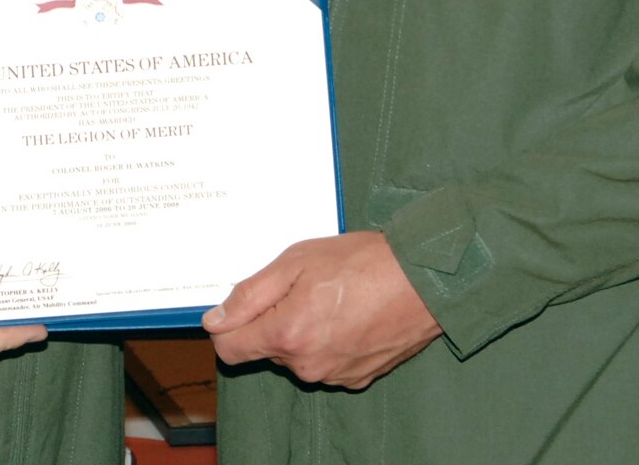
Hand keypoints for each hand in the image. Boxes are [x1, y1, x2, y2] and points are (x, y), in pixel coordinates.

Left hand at [201, 231, 440, 389]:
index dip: (228, 325)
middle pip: (265, 349)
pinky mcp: (356, 379)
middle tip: (302, 286)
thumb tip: (214, 320)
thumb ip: (250, 294)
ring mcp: (333, 376)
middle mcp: (307, 365)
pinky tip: (350, 314)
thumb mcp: (296, 260)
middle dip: (273, 320)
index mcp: (287, 334)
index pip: (229, 349)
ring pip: (297, 356)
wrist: (424, 279)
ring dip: (303, 330)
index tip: (242, 305)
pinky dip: (329, 342)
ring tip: (332, 297)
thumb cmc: (363, 262)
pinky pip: (326, 362)